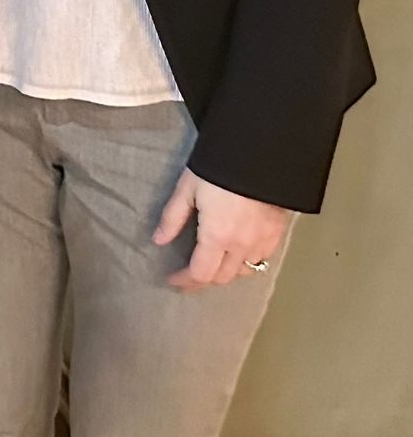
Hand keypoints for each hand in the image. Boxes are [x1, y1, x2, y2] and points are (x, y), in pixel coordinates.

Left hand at [154, 168, 289, 292]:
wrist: (261, 155)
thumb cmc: (218, 169)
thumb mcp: (187, 189)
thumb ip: (172, 218)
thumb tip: (158, 240)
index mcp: (217, 237)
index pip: (201, 273)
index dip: (185, 281)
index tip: (172, 280)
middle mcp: (241, 245)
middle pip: (222, 277)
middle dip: (203, 279)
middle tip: (188, 275)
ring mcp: (263, 241)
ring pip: (244, 271)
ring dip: (226, 273)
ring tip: (211, 266)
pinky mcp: (277, 234)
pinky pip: (262, 259)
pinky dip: (247, 263)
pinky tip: (237, 255)